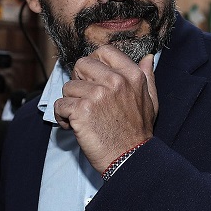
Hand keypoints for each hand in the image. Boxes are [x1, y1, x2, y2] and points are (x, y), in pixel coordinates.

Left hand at [54, 45, 157, 172]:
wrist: (129, 159)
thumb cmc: (137, 132)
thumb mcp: (150, 101)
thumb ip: (147, 77)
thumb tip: (147, 57)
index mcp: (131, 75)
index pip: (103, 52)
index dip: (93, 64)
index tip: (93, 79)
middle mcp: (115, 81)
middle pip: (81, 65)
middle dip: (79, 82)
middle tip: (86, 100)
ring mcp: (97, 95)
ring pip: (68, 86)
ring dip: (70, 103)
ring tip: (82, 117)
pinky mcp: (81, 110)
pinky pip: (60, 105)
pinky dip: (62, 117)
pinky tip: (74, 126)